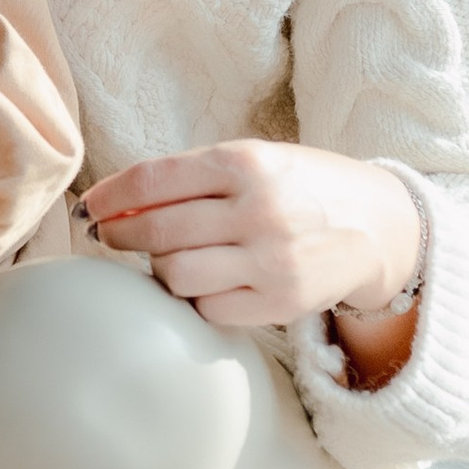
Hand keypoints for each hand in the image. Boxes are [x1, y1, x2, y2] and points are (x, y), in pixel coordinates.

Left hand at [80, 139, 421, 332]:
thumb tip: (111, 204)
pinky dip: (196, 296)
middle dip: (119, 235)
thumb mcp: (254, 160)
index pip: (152, 181)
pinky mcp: (280, 303)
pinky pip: (207, 308)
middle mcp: (259, 210)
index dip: (109, 197)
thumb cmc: (301, 187)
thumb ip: (189, 177)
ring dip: (161, 268)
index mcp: (246, 162)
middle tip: (108, 235)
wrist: (378, 225)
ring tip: (172, 256)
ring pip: (176, 274)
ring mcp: (271, 260)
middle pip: (156, 231)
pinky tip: (208, 280)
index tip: (90, 207)